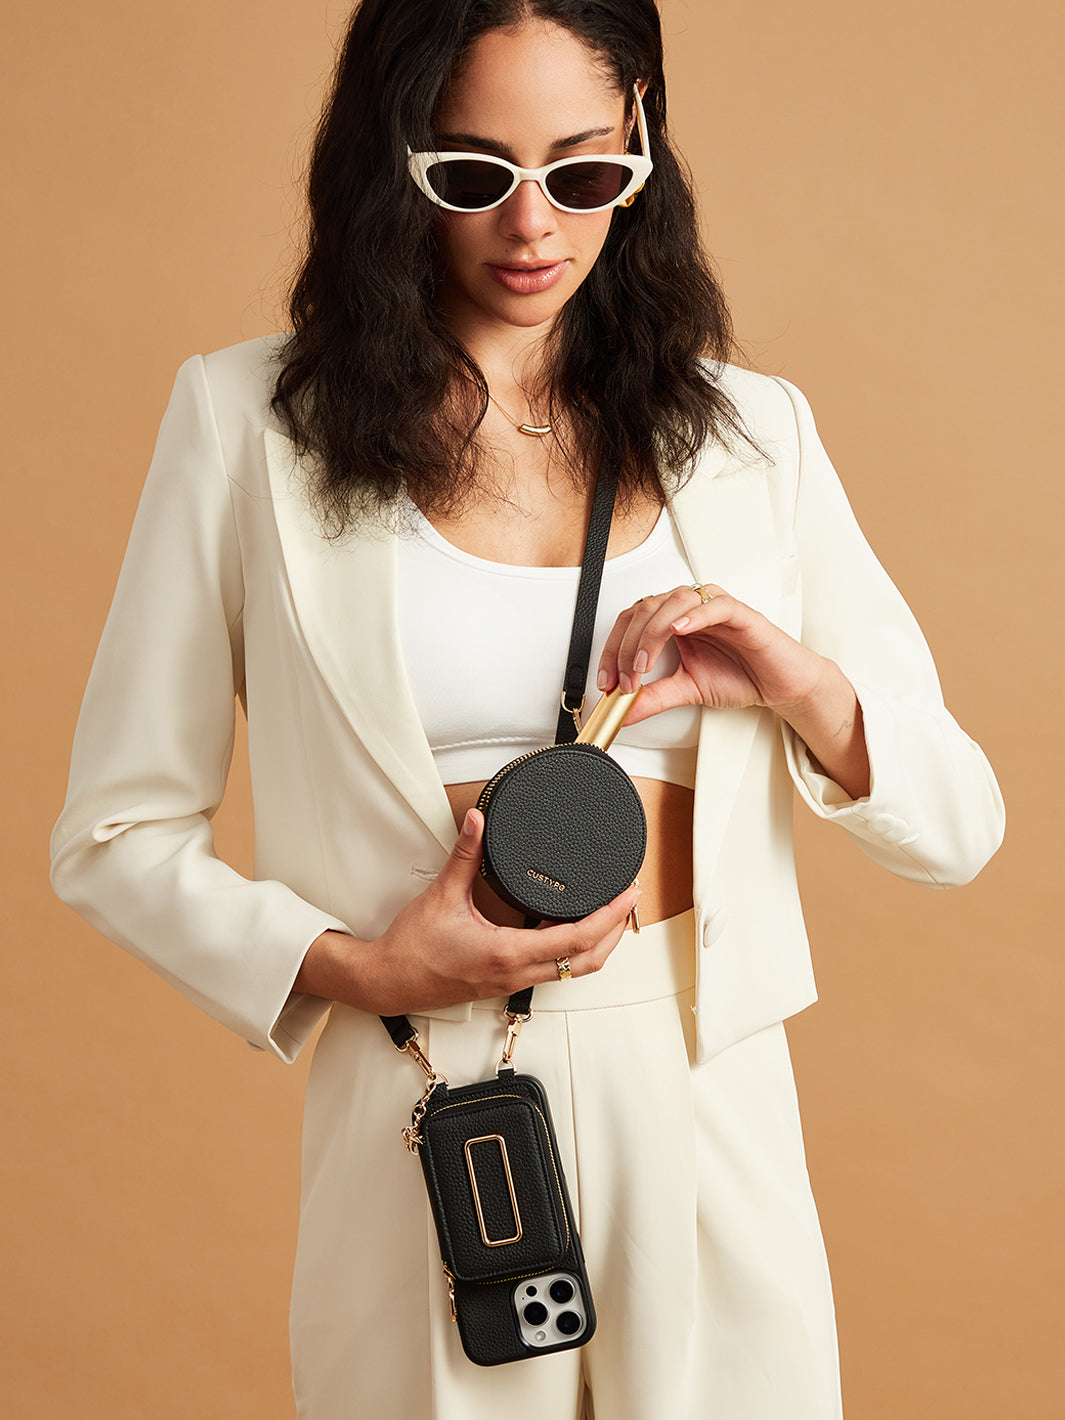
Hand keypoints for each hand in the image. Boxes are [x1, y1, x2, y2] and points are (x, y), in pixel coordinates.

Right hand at [295, 809, 639, 1016]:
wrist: (388, 982)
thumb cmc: (411, 948)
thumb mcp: (441, 895)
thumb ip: (465, 855)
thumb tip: (479, 820)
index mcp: (506, 951)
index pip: (576, 939)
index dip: (609, 916)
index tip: (626, 894)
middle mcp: (516, 972)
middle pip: (587, 961)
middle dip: (615, 931)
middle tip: (628, 899)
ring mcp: (512, 983)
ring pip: (572, 970)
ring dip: (596, 944)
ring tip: (608, 911)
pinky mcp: (505, 984)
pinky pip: (551, 970)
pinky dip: (571, 950)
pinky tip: (567, 926)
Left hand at [598, 583, 870, 797]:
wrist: (781, 684)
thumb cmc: (740, 675)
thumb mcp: (687, 690)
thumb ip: (654, 697)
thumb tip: (621, 711)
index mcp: (673, 621)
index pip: (630, 623)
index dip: (612, 650)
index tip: (607, 683)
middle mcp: (690, 609)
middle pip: (644, 610)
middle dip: (626, 647)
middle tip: (625, 680)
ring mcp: (714, 606)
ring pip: (671, 603)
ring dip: (651, 634)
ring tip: (644, 664)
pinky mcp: (740, 613)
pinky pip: (714, 605)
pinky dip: (694, 615)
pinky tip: (680, 629)